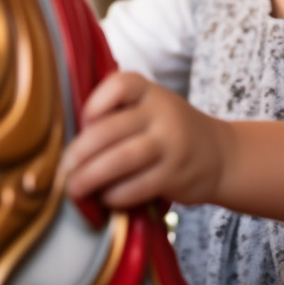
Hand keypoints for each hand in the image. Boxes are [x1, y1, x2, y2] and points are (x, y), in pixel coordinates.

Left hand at [62, 72, 227, 209]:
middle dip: (79, 153)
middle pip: (109, 130)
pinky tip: (105, 198)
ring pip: (120, 160)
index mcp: (150, 91)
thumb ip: (117, 113)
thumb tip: (70, 141)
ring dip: (91, 177)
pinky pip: (136, 186)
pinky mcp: (175, 175)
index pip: (118, 86)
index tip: (83, 124)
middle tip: (62, 170)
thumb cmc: (170, 131)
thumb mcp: (151, 107)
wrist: (221, 155)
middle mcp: (162, 113)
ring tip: (74, 189)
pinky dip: (115, 195)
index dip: (94, 105)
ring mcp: (170, 144)